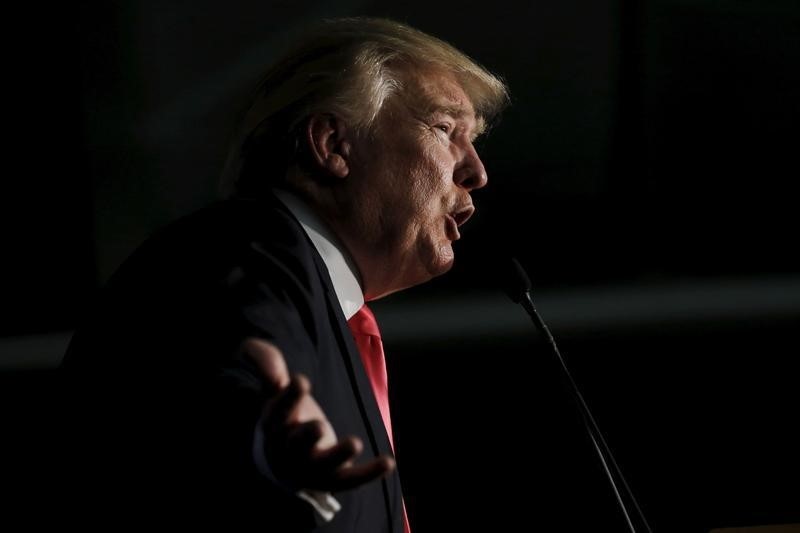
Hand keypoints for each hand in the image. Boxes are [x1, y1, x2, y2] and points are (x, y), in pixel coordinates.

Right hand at [241, 338, 395, 492]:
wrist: (283, 462)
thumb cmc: (284, 415)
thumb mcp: (274, 389)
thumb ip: (267, 365)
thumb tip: (262, 355)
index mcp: (274, 426)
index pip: (278, 413)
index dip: (288, 398)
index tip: (301, 380)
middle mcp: (289, 450)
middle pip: (296, 444)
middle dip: (307, 435)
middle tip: (319, 426)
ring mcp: (312, 468)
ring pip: (323, 465)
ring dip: (338, 455)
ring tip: (355, 443)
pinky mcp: (333, 478)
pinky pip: (350, 479)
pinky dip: (369, 473)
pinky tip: (388, 462)